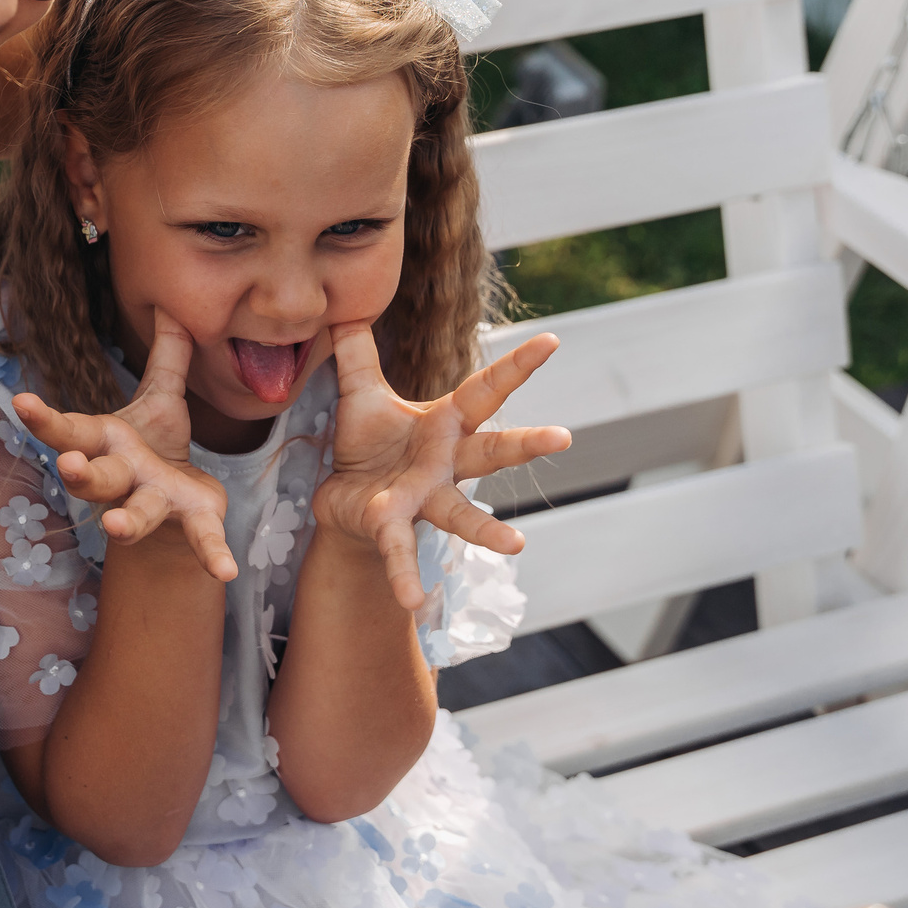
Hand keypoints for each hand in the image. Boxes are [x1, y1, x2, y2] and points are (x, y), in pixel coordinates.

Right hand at [13, 310, 236, 580]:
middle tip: (68, 465)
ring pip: (134, 513)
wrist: (174, 508)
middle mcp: (122, 477)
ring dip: (124, 521)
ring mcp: (152, 503)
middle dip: (80, 472)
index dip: (44, 418)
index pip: (70, 429)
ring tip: (114, 527)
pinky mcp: (189, 521)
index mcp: (108, 442)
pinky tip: (227, 572)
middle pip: (95, 477)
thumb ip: (168, 356)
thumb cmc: (156, 446)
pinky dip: (212, 554)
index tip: (20, 401)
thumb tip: (171, 305)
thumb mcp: (162, 398)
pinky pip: (201, 539)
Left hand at [313, 324, 570, 610]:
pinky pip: (399, 552)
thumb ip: (355, 351)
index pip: (486, 390)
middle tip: (564, 437)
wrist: (342, 501)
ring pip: (460, 513)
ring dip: (487, 530)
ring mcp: (424, 499)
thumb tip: (344, 304)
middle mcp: (444, 464)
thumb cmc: (367, 446)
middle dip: (525, 445)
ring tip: (518, 545)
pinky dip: (405, 576)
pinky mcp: (391, 526)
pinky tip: (414, 602)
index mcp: (443, 425)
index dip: (517, 366)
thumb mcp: (359, 393)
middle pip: (492, 452)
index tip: (552, 340)